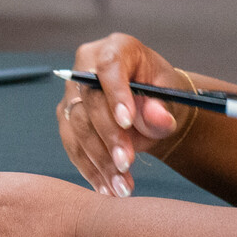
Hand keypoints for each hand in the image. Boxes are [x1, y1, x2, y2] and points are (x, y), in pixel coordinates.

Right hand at [60, 32, 191, 197]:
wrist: (150, 107)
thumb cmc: (160, 96)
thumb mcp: (169, 97)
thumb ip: (162, 108)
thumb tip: (159, 118)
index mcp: (117, 48)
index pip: (109, 66)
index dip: (115, 93)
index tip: (127, 122)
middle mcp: (87, 65)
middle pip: (90, 100)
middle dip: (109, 136)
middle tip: (128, 164)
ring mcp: (72, 91)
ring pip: (78, 126)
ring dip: (100, 160)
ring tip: (122, 186)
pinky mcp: (67, 116)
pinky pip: (72, 145)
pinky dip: (90, 169)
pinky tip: (107, 187)